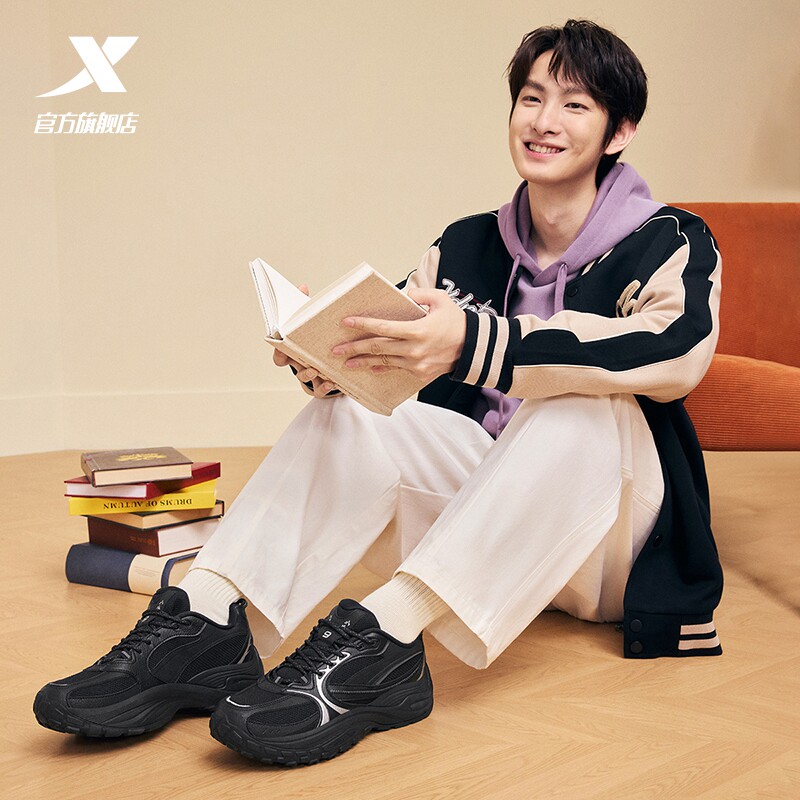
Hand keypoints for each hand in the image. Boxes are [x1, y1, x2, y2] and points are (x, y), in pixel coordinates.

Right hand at [272, 284, 340, 398]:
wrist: (332, 357)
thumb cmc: (316, 338)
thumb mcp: (309, 321)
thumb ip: (304, 305)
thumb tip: (303, 286)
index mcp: (293, 349)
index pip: (279, 354)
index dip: (278, 353)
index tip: (281, 350)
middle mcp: (298, 363)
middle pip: (292, 365)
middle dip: (297, 363)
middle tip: (303, 360)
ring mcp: (308, 375)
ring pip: (304, 377)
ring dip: (309, 374)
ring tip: (317, 370)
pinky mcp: (320, 385)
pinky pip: (319, 390)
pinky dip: (324, 387)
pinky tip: (332, 383)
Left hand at [331, 288, 466, 382]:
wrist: (473, 348)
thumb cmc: (457, 322)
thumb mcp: (441, 300)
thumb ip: (419, 294)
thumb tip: (402, 294)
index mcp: (417, 330)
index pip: (383, 328)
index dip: (363, 325)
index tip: (346, 323)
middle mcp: (414, 350)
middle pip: (377, 348)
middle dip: (354, 348)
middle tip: (335, 350)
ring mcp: (416, 364)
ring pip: (383, 362)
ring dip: (363, 362)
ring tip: (346, 363)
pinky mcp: (419, 374)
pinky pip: (396, 370)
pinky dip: (381, 368)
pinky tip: (369, 368)